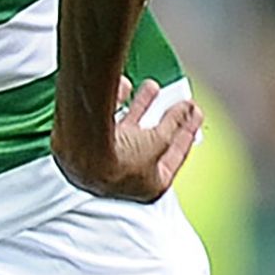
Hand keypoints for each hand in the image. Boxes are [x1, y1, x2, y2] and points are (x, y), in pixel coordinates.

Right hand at [53, 77, 202, 202]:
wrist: (80, 152)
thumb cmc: (119, 160)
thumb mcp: (159, 140)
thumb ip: (174, 124)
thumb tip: (187, 110)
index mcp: (148, 187)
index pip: (175, 158)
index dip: (186, 133)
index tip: (194, 114)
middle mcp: (126, 177)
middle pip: (151, 144)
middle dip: (165, 120)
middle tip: (177, 102)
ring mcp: (106, 161)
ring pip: (129, 130)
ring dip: (142, 107)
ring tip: (152, 88)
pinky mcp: (88, 144)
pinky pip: (108, 119)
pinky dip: (117, 102)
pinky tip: (124, 87)